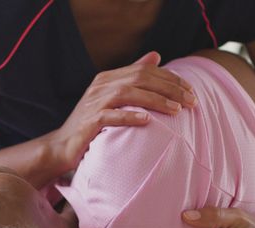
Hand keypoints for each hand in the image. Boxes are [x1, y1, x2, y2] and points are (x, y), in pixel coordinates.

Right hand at [50, 51, 197, 172]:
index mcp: (109, 78)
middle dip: (169, 88)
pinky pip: (112, 116)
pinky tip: (148, 121)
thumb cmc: (92, 123)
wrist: (62, 146)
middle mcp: (101, 86)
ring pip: (128, 94)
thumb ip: (133, 77)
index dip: (170, 79)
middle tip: (192, 101)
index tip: (191, 91)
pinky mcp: (89, 122)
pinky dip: (130, 116)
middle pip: (139, 79)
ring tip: (177, 110)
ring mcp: (94, 103)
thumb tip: (156, 56)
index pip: (145, 71)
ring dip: (155, 100)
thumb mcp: (114, 97)